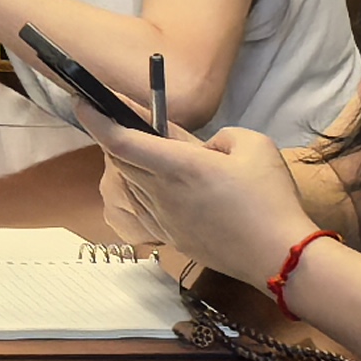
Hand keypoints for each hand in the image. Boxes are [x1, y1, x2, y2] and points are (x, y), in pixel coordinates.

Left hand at [78, 114, 305, 286]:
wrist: (279, 257)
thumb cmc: (270, 199)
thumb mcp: (254, 145)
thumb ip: (221, 136)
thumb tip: (204, 149)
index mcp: (178, 166)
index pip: (120, 140)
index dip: (96, 120)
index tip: (81, 102)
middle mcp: (161, 193)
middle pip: (120, 160)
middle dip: (115, 137)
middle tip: (125, 121)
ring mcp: (164, 219)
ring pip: (130, 185)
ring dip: (131, 165)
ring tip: (150, 152)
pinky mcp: (172, 238)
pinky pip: (142, 209)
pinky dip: (141, 191)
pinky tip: (157, 187)